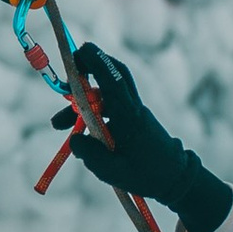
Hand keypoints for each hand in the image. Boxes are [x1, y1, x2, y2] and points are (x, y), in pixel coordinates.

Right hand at [56, 45, 231, 231]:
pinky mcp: (132, 119)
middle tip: (69, 69)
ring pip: (105, 94)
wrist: (174, 179)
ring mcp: (133, 111)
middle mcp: (132, 107)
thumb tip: (74, 140)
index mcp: (129, 115)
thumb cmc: (146, 175)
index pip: (112, 79)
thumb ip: (90, 154)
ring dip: (82, 102)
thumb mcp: (112, 171)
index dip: (96, 61)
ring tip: (58, 125)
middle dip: (91, 65)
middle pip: (114, 73)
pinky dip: (91, 113)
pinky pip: (108, 107)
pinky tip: (78, 135)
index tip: (78, 53)